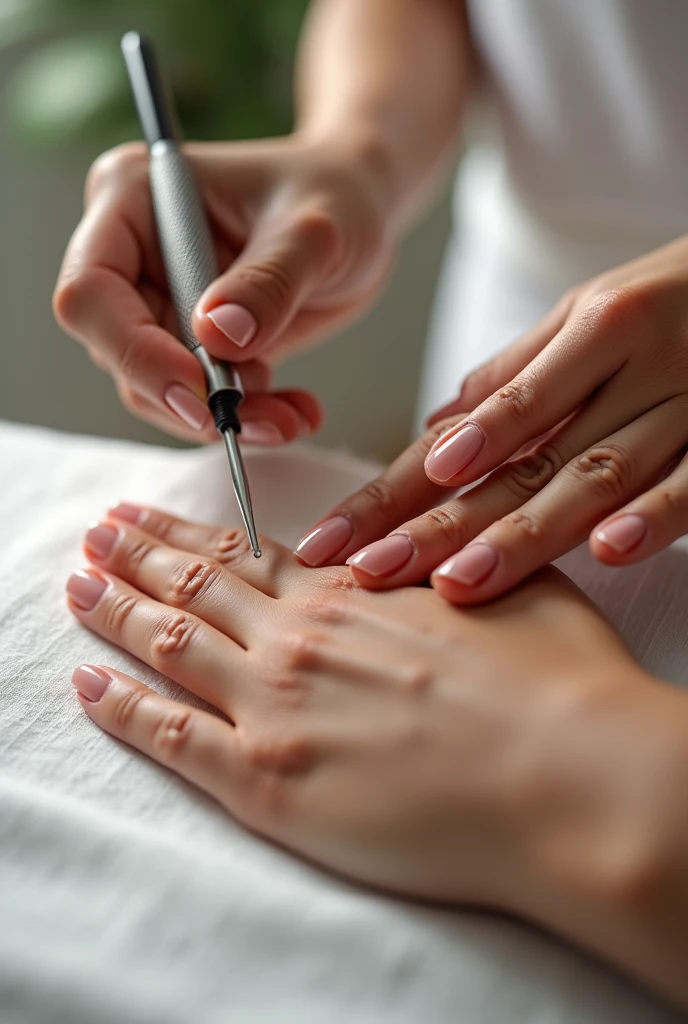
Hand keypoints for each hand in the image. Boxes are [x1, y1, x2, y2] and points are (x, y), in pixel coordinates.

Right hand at [54, 133, 392, 442]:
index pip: (90, 291)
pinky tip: (295, 410)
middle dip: (190, 398)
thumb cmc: (333, 195)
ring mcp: (155, 300)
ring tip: (292, 416)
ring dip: (225, 417)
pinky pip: (198, 399)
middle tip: (263, 419)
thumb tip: (217, 336)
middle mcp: (129, 252)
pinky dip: (246, 416)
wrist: (358, 210)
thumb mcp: (314, 234)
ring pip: (159, 389)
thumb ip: (268, 282)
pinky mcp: (187, 341)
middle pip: (119, 352)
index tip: (201, 390)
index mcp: (130, 197)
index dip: (136, 351)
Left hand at [65, 503, 639, 909]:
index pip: (245, 551)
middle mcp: (297, 638)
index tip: (150, 517)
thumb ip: (447, 557)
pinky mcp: (265, 783)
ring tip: (77, 584)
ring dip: (114, 609)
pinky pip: (169, 736)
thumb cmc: (556, 683)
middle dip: (136, 555)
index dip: (189, 531)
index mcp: (352, 592)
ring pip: (167, 642)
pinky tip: (87, 682)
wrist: (568, 776)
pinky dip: (120, 705)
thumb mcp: (507, 582)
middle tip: (96, 533)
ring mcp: (273, 707)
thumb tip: (416, 540)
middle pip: (193, 584)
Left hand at [294, 238, 687, 602]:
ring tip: (461, 582)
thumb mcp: (595, 313)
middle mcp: (627, 366)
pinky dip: (656, 515)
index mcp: (584, 332)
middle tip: (373, 572)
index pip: (472, 425)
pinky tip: (608, 552)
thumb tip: (440, 427)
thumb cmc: (680, 295)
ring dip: (527, 532)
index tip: (341, 532)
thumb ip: (521, 372)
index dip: (401, 483)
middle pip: (518, 459)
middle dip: (440, 521)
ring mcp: (686, 402)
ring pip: (595, 473)